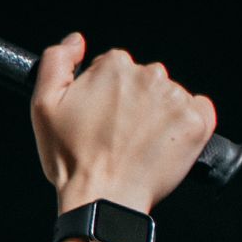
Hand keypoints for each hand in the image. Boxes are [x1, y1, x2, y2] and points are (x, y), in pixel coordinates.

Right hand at [30, 32, 216, 212]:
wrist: (103, 199)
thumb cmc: (71, 159)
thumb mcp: (43, 107)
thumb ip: (55, 63)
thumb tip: (76, 41)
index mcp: (114, 67)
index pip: (114, 66)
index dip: (103, 93)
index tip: (99, 117)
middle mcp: (149, 75)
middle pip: (143, 79)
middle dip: (132, 102)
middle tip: (116, 135)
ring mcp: (176, 98)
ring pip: (168, 96)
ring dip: (156, 114)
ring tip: (137, 145)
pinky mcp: (197, 122)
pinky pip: (198, 110)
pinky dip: (185, 123)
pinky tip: (164, 142)